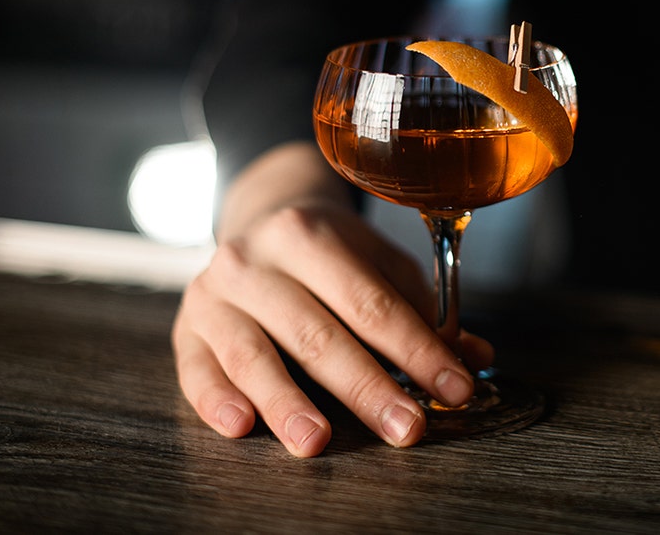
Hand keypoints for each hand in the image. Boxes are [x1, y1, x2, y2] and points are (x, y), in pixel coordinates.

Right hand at [171, 143, 492, 456]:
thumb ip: (424, 311)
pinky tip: (242, 427)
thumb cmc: (331, 252)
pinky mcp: (186, 328)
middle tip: (406, 428)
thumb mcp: (379, 264)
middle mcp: (256, 260)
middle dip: (367, 387)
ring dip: (287, 403)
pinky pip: (197, 370)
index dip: (417, 351)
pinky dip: (216, 401)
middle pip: (317, 335)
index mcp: (311, 235)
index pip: (371, 304)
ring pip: (254, 355)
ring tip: (318, 441)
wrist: (260, 217)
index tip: (455, 388)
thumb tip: (473, 357)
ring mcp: (215, 294)